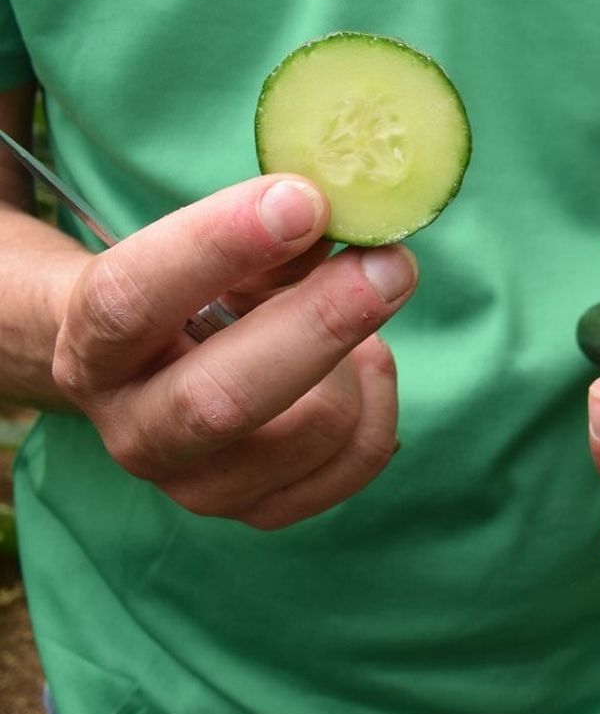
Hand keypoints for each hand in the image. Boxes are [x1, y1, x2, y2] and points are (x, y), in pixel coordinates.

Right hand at [51, 175, 415, 528]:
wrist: (169, 378)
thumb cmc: (199, 297)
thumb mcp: (219, 254)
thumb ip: (277, 236)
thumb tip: (350, 214)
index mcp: (95, 348)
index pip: (133, 299)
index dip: (219, 244)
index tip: (302, 201)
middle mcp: (135, 432)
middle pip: (225, 397)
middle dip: (321, 324)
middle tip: (389, 266)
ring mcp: (199, 487)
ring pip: (314, 428)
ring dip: (356, 359)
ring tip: (356, 315)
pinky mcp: (263, 512)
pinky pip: (357, 459)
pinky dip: (381, 401)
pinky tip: (367, 363)